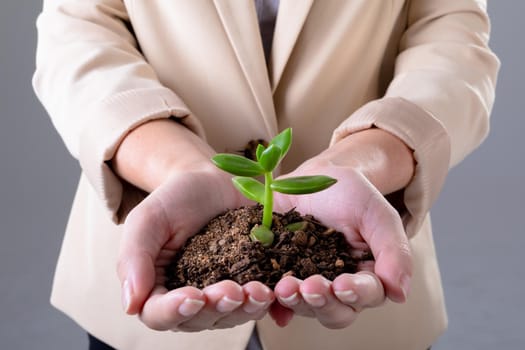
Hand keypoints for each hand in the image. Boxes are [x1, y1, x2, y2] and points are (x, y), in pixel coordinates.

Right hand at [116, 166, 274, 330]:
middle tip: (232, 290)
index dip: (175, 311)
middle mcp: (190, 299)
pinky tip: (276, 290)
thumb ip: (134, 258)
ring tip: (259, 290)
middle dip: (217, 308)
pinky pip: (258, 302)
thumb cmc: (175, 200)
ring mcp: (222, 294)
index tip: (194, 296)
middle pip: (199, 320)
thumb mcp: (149, 219)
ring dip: (246, 309)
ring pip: (232, 317)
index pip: (158, 314)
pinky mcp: (249, 284)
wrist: (213, 181)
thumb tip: (129, 306)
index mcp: (157, 288)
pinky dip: (269, 302)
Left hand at [269, 132, 412, 328]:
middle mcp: (337, 287)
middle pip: (335, 311)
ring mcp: (306, 284)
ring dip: (296, 301)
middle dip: (323, 301)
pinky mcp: (279, 276)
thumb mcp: (376, 213)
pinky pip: (274, 297)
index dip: (356, 293)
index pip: (367, 294)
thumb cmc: (349, 194)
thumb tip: (400, 294)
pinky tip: (264, 295)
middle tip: (310, 286)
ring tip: (285, 287)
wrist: (312, 177)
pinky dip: (270, 302)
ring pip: (305, 307)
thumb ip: (393, 250)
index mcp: (366, 275)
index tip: (342, 284)